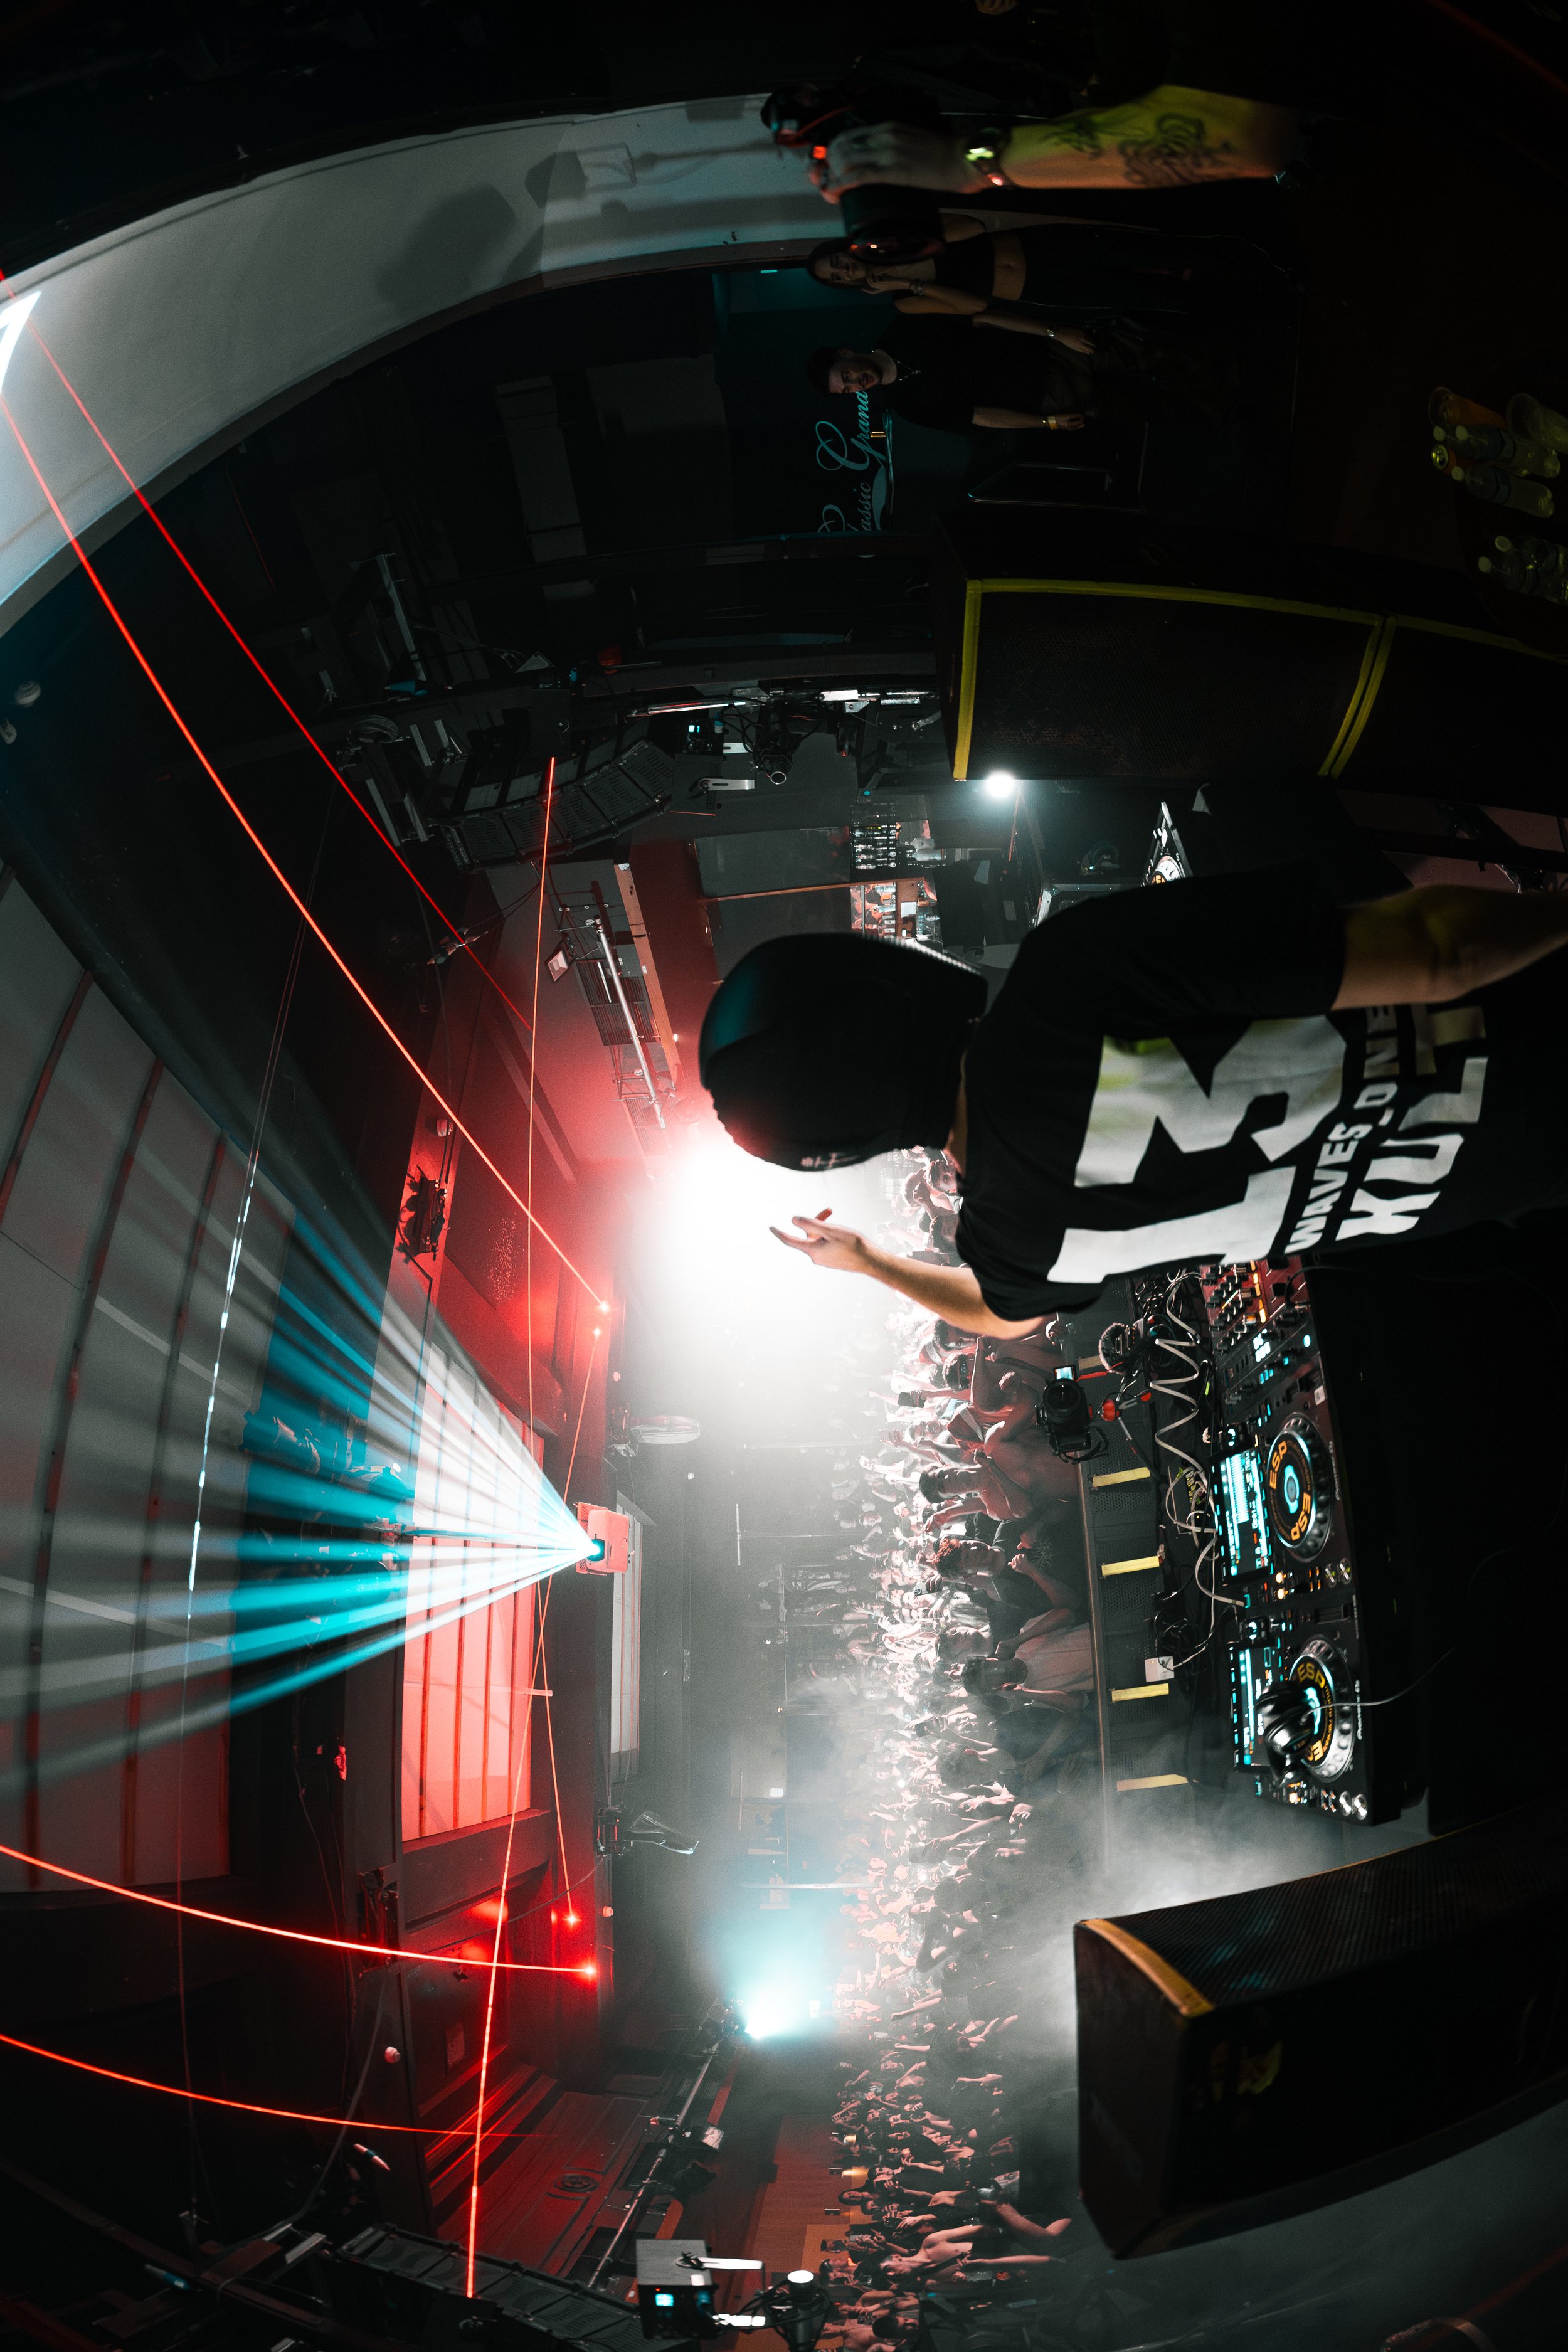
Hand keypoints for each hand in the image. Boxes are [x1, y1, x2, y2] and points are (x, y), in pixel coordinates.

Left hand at [771, 1209, 871, 1274]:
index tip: (770, 1227)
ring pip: (818, 1238)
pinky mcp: (831, 1259)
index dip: (780, 1233)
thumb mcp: (830, 1230)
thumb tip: (793, 1220)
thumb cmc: (852, 1244)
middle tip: (829, 1210)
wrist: (870, 1261)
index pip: (790, 1240)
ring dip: (825, 1227)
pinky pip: (824, 1244)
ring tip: (839, 1222)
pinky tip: (841, 1233)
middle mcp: (816, 1257)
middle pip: (809, 1234)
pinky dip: (829, 1235)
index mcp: (813, 1250)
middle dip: (816, 1221)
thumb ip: (810, 1224)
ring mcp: (824, 1259)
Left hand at [816, 123, 984, 200]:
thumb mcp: (913, 142)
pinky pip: (857, 176)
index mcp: (888, 127)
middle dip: (827, 166)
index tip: (830, 167)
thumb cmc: (944, 155)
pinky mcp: (892, 170)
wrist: (963, 159)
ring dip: (831, 178)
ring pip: (844, 161)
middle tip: (827, 182)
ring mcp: (887, 151)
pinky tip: (833, 192)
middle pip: (841, 146)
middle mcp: (883, 135)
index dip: (833, 151)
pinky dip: (839, 185)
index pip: (849, 135)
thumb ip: (894, 148)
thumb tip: (880, 163)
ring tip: (831, 191)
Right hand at [1045, 411, 1085, 430]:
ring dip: (1079, 426)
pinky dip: (1076, 427)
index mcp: (1070, 425)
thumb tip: (1080, 415)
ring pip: (1075, 428)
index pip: (1078, 422)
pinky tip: (1076, 425)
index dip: (1081, 418)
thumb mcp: (1066, 416)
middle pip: (1077, 426)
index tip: (1083, 415)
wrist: (1050, 422)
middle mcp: (1069, 428)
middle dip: (1081, 422)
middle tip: (1084, 419)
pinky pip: (1073, 428)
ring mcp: (1067, 429)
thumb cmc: (1058, 418)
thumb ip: (1073, 416)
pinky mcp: (1065, 428)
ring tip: (1083, 424)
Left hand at [1051, 325, 1095, 353]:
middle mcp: (1083, 339)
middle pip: (1093, 344)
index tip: (1092, 352)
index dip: (1092, 351)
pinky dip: (1089, 338)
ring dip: (1092, 342)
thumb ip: (1082, 351)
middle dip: (1093, 346)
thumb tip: (1088, 353)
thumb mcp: (1075, 348)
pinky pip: (1088, 335)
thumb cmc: (1068, 342)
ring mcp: (1084, 334)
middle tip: (1092, 348)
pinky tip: (1087, 339)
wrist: (1063, 333)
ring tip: (1090, 344)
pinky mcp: (1083, 331)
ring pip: (1092, 339)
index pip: (1091, 349)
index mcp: (1081, 345)